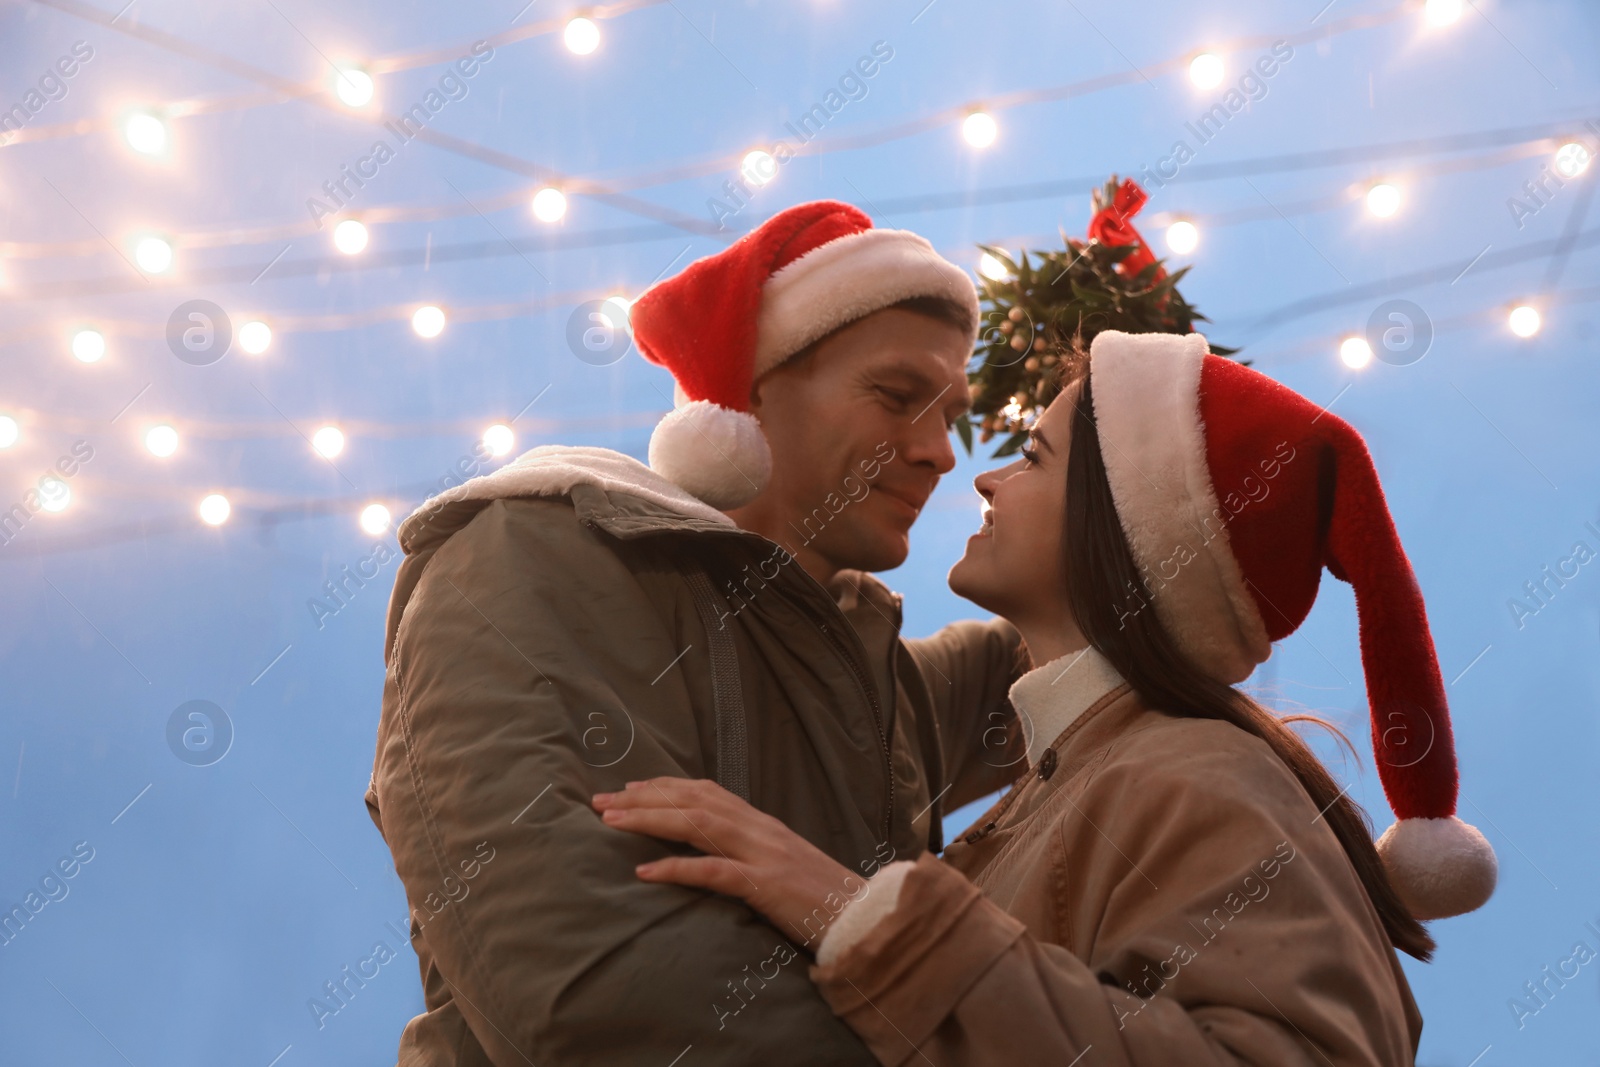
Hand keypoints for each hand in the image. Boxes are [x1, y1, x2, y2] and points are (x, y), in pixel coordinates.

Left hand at [592, 777, 867, 952]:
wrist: (862, 917)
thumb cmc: (821, 898)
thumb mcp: (781, 866)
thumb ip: (749, 853)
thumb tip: (713, 853)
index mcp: (762, 824)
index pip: (706, 791)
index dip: (664, 786)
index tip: (628, 788)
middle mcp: (760, 829)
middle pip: (693, 800)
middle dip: (643, 798)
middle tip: (600, 800)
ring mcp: (763, 854)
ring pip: (697, 824)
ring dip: (649, 820)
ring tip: (611, 822)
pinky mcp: (766, 884)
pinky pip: (714, 872)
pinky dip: (676, 868)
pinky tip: (645, 871)